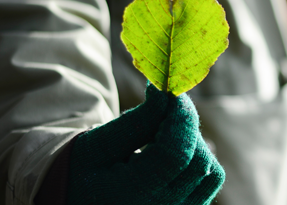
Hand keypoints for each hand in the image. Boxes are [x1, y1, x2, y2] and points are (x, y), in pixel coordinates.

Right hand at [66, 83, 223, 204]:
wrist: (76, 199)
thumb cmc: (81, 171)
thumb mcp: (98, 142)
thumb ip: (138, 121)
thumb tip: (166, 92)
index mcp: (129, 197)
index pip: (176, 156)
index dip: (181, 118)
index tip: (171, 94)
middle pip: (199, 163)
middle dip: (186, 128)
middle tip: (163, 107)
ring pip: (211, 173)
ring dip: (193, 144)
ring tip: (159, 135)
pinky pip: (208, 182)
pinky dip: (196, 158)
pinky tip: (167, 151)